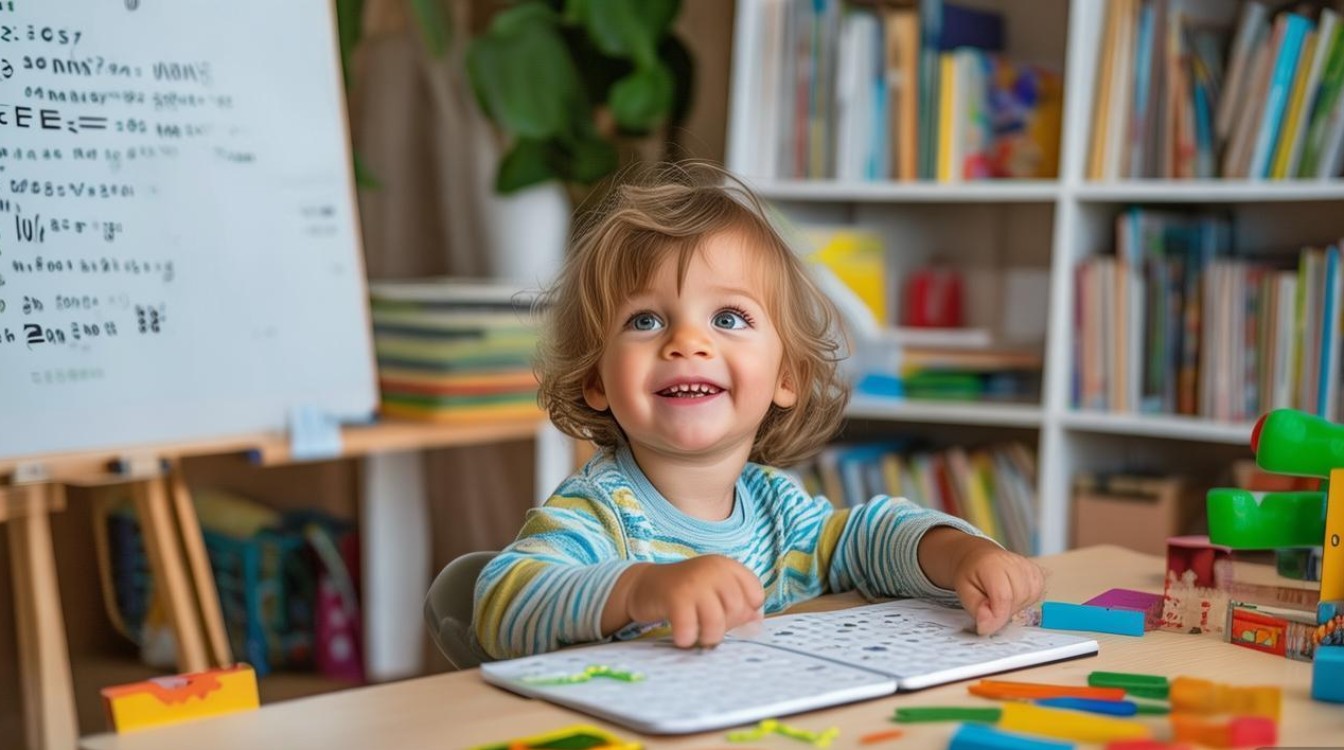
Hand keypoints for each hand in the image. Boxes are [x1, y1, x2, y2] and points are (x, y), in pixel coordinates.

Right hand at [616, 555, 764, 647]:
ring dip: (708, 637)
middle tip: (707, 627)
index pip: (755, 594)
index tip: (728, 616)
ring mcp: (694, 581)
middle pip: (737, 610)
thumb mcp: (714, 592)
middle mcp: (713, 569)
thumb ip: (737, 605)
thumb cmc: (685, 593)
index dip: (746, 612)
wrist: (644, 585)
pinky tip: (681, 636)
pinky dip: (687, 638)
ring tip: (697, 636)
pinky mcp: (674, 596)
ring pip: (717, 622)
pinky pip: (690, 628)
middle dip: (725, 627)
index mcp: (726, 566)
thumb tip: (757, 622)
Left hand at [949, 540, 1044, 634]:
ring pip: (1030, 599)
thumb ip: (976, 609)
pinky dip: (1025, 601)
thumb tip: (987, 625)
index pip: (1003, 597)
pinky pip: (1036, 595)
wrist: (978, 559)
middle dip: (1004, 611)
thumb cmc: (971, 574)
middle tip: (990, 605)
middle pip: (1019, 599)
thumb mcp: (963, 592)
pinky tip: (1012, 596)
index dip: (996, 617)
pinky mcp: (1037, 573)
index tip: (986, 627)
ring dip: (1015, 606)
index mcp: (991, 564)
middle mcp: (1013, 562)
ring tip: (1000, 599)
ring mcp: (1028, 566)